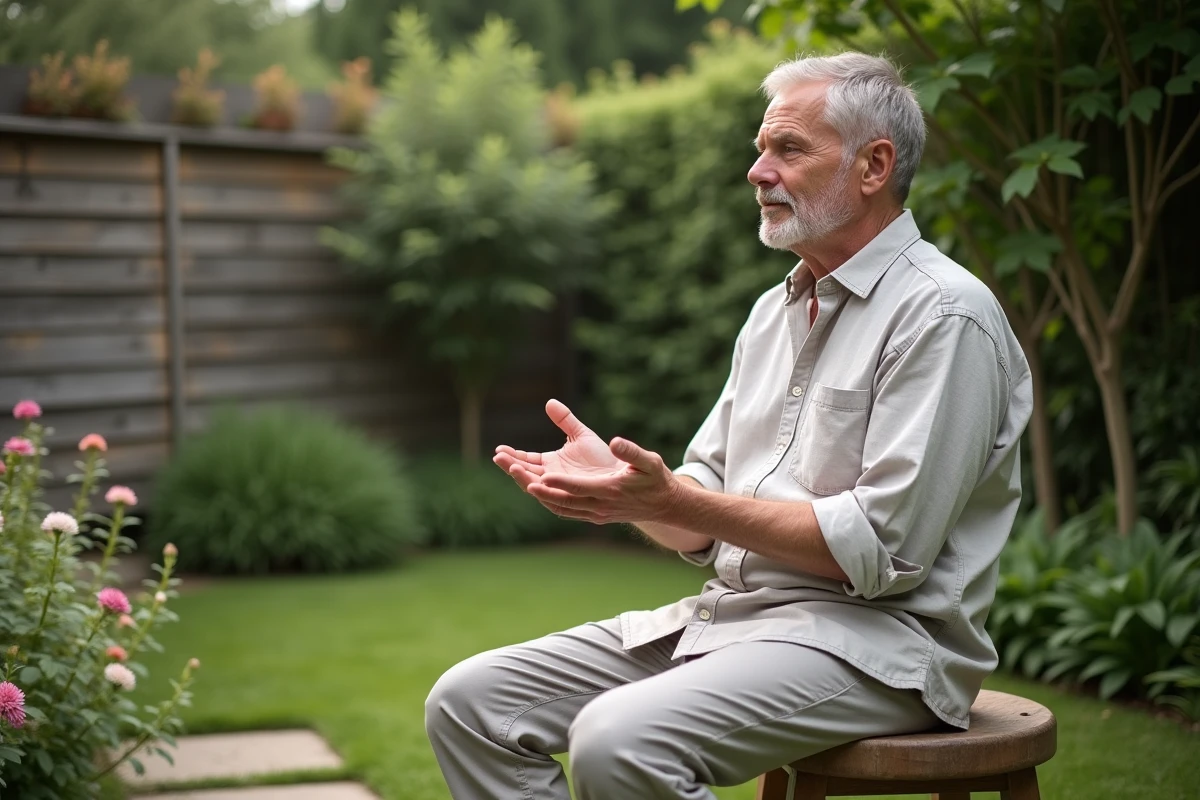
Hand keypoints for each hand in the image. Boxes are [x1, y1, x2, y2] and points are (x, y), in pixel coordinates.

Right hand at [493, 399, 619, 491]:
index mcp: (551, 464)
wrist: (623, 474)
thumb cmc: (602, 457)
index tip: (499, 449)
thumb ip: (565, 420)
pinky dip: (543, 491)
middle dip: (511, 467)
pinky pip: (554, 498)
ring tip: (513, 467)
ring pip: (536, 487)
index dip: (512, 456)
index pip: (526, 460)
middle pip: (526, 474)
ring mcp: (561, 489)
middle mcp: (553, 479)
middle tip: (498, 458)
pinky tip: (534, 483)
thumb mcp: (581, 434)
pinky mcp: (572, 497)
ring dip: (523, 478)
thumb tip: (549, 402)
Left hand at [493, 400, 680, 524]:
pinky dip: (546, 500)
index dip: (559, 484)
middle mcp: (599, 506)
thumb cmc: (656, 479)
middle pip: (562, 500)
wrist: (663, 506)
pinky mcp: (592, 515)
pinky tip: (532, 486)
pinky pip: (564, 510)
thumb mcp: (649, 462)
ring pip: (559, 507)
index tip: (539, 476)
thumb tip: (615, 441)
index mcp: (611, 490)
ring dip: (536, 492)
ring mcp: (594, 514)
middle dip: (536, 486)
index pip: (579, 488)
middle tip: (512, 469)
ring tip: (514, 472)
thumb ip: (631, 452)